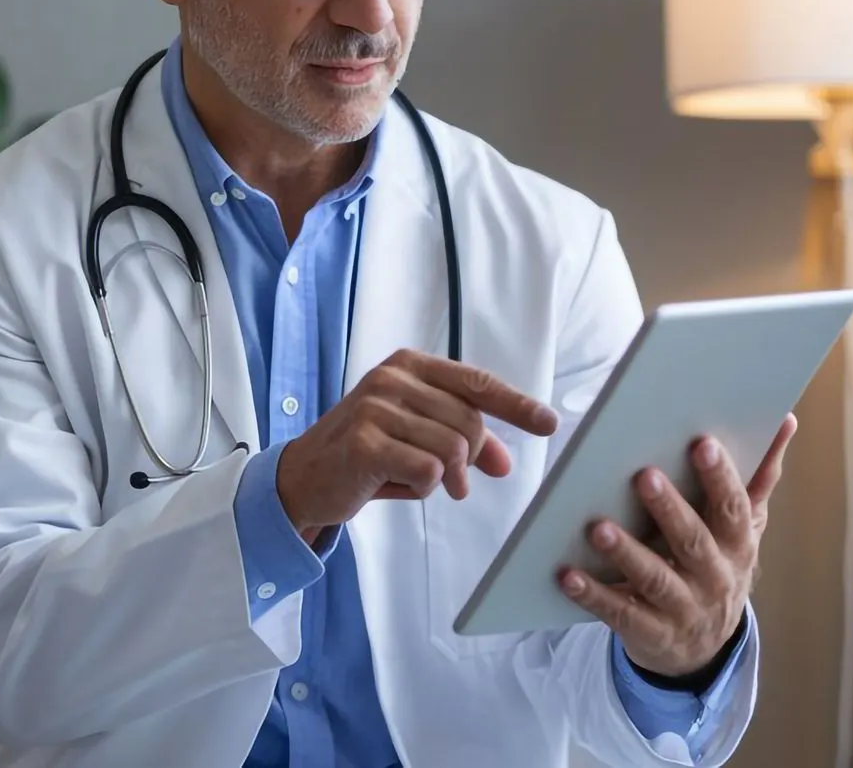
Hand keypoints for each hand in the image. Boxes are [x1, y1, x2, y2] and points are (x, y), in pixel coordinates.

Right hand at [275, 349, 559, 541]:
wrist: (304, 477)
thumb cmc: (366, 452)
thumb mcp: (417, 437)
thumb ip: (462, 441)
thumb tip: (504, 463)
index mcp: (408, 365)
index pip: (476, 382)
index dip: (516, 405)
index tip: (547, 423)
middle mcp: (392, 378)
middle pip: (470, 422)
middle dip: (470, 459)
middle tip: (455, 481)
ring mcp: (375, 407)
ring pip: (452, 449)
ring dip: (446, 478)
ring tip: (422, 482)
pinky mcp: (365, 442)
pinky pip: (428, 470)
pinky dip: (423, 487)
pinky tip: (399, 484)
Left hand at [559, 414, 797, 677]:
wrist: (702, 649)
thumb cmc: (717, 568)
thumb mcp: (742, 529)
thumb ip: (757, 479)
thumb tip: (785, 421)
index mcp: (737, 546)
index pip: (732, 508)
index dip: (719, 478)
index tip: (702, 443)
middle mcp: (714, 578)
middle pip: (693, 542)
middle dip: (670, 509)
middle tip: (644, 476)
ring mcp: (683, 609)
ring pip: (655, 580)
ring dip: (626, 553)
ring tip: (598, 527)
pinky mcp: (650, 634)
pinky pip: (620, 614)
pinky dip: (593, 595)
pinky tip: (567, 575)